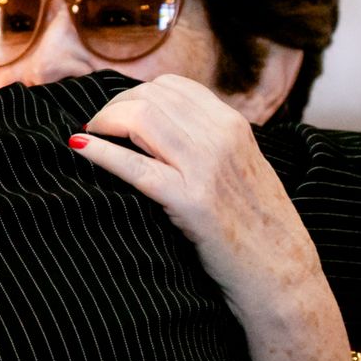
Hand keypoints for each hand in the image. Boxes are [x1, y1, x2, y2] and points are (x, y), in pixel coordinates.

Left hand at [69, 74, 325, 332]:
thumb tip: (166, 130)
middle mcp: (222, 137)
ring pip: (141, 120)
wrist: (281, 274)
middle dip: (113, 107)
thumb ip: (213, 144)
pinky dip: (101, 153)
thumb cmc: (259, 229)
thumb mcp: (244, 169)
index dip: (135, 94)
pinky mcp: (192, 202)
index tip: (117, 114)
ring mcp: (208, 168)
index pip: (172, 86)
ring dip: (104, 123)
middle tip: (96, 128)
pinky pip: (135, 166)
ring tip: (89, 136)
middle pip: (151, 97)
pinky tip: (78, 147)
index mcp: (235, 125)